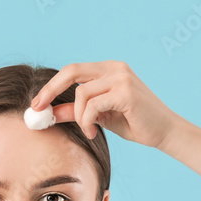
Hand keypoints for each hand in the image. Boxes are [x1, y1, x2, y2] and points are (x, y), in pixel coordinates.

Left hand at [30, 60, 181, 149]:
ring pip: (82, 94)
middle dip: (50, 91)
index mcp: (108, 69)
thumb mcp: (99, 117)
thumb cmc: (134, 123)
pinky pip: (93, 106)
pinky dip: (87, 121)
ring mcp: (121, 77)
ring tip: (89, 131)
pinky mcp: (125, 92)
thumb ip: (75, 112)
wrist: (164, 132)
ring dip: (79, 117)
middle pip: (71, 71)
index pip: (72, 70)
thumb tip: (48, 113)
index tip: (35, 104)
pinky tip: (94, 131)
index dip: (51, 86)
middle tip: (37, 111)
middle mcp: (115, 68)